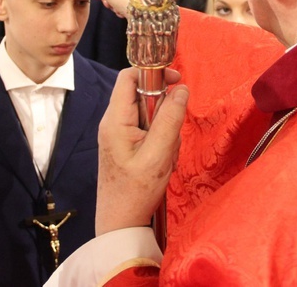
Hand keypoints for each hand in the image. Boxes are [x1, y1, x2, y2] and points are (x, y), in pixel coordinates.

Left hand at [95, 68, 186, 235]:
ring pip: (151, 115)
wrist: (120, 223)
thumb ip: (170, 119)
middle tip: (172, 136)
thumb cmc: (136, 192)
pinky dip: (161, 142)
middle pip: (144, 96)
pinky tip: (162, 162)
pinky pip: (149, 131)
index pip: (129, 77)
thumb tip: (181, 89)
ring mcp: (119, 134)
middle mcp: (114, 122)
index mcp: (116, 120)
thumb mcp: (159, 154)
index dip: (153, 73)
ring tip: (166, 156)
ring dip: (166, 131)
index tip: (176, 80)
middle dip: (165, 111)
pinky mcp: (126, 145)